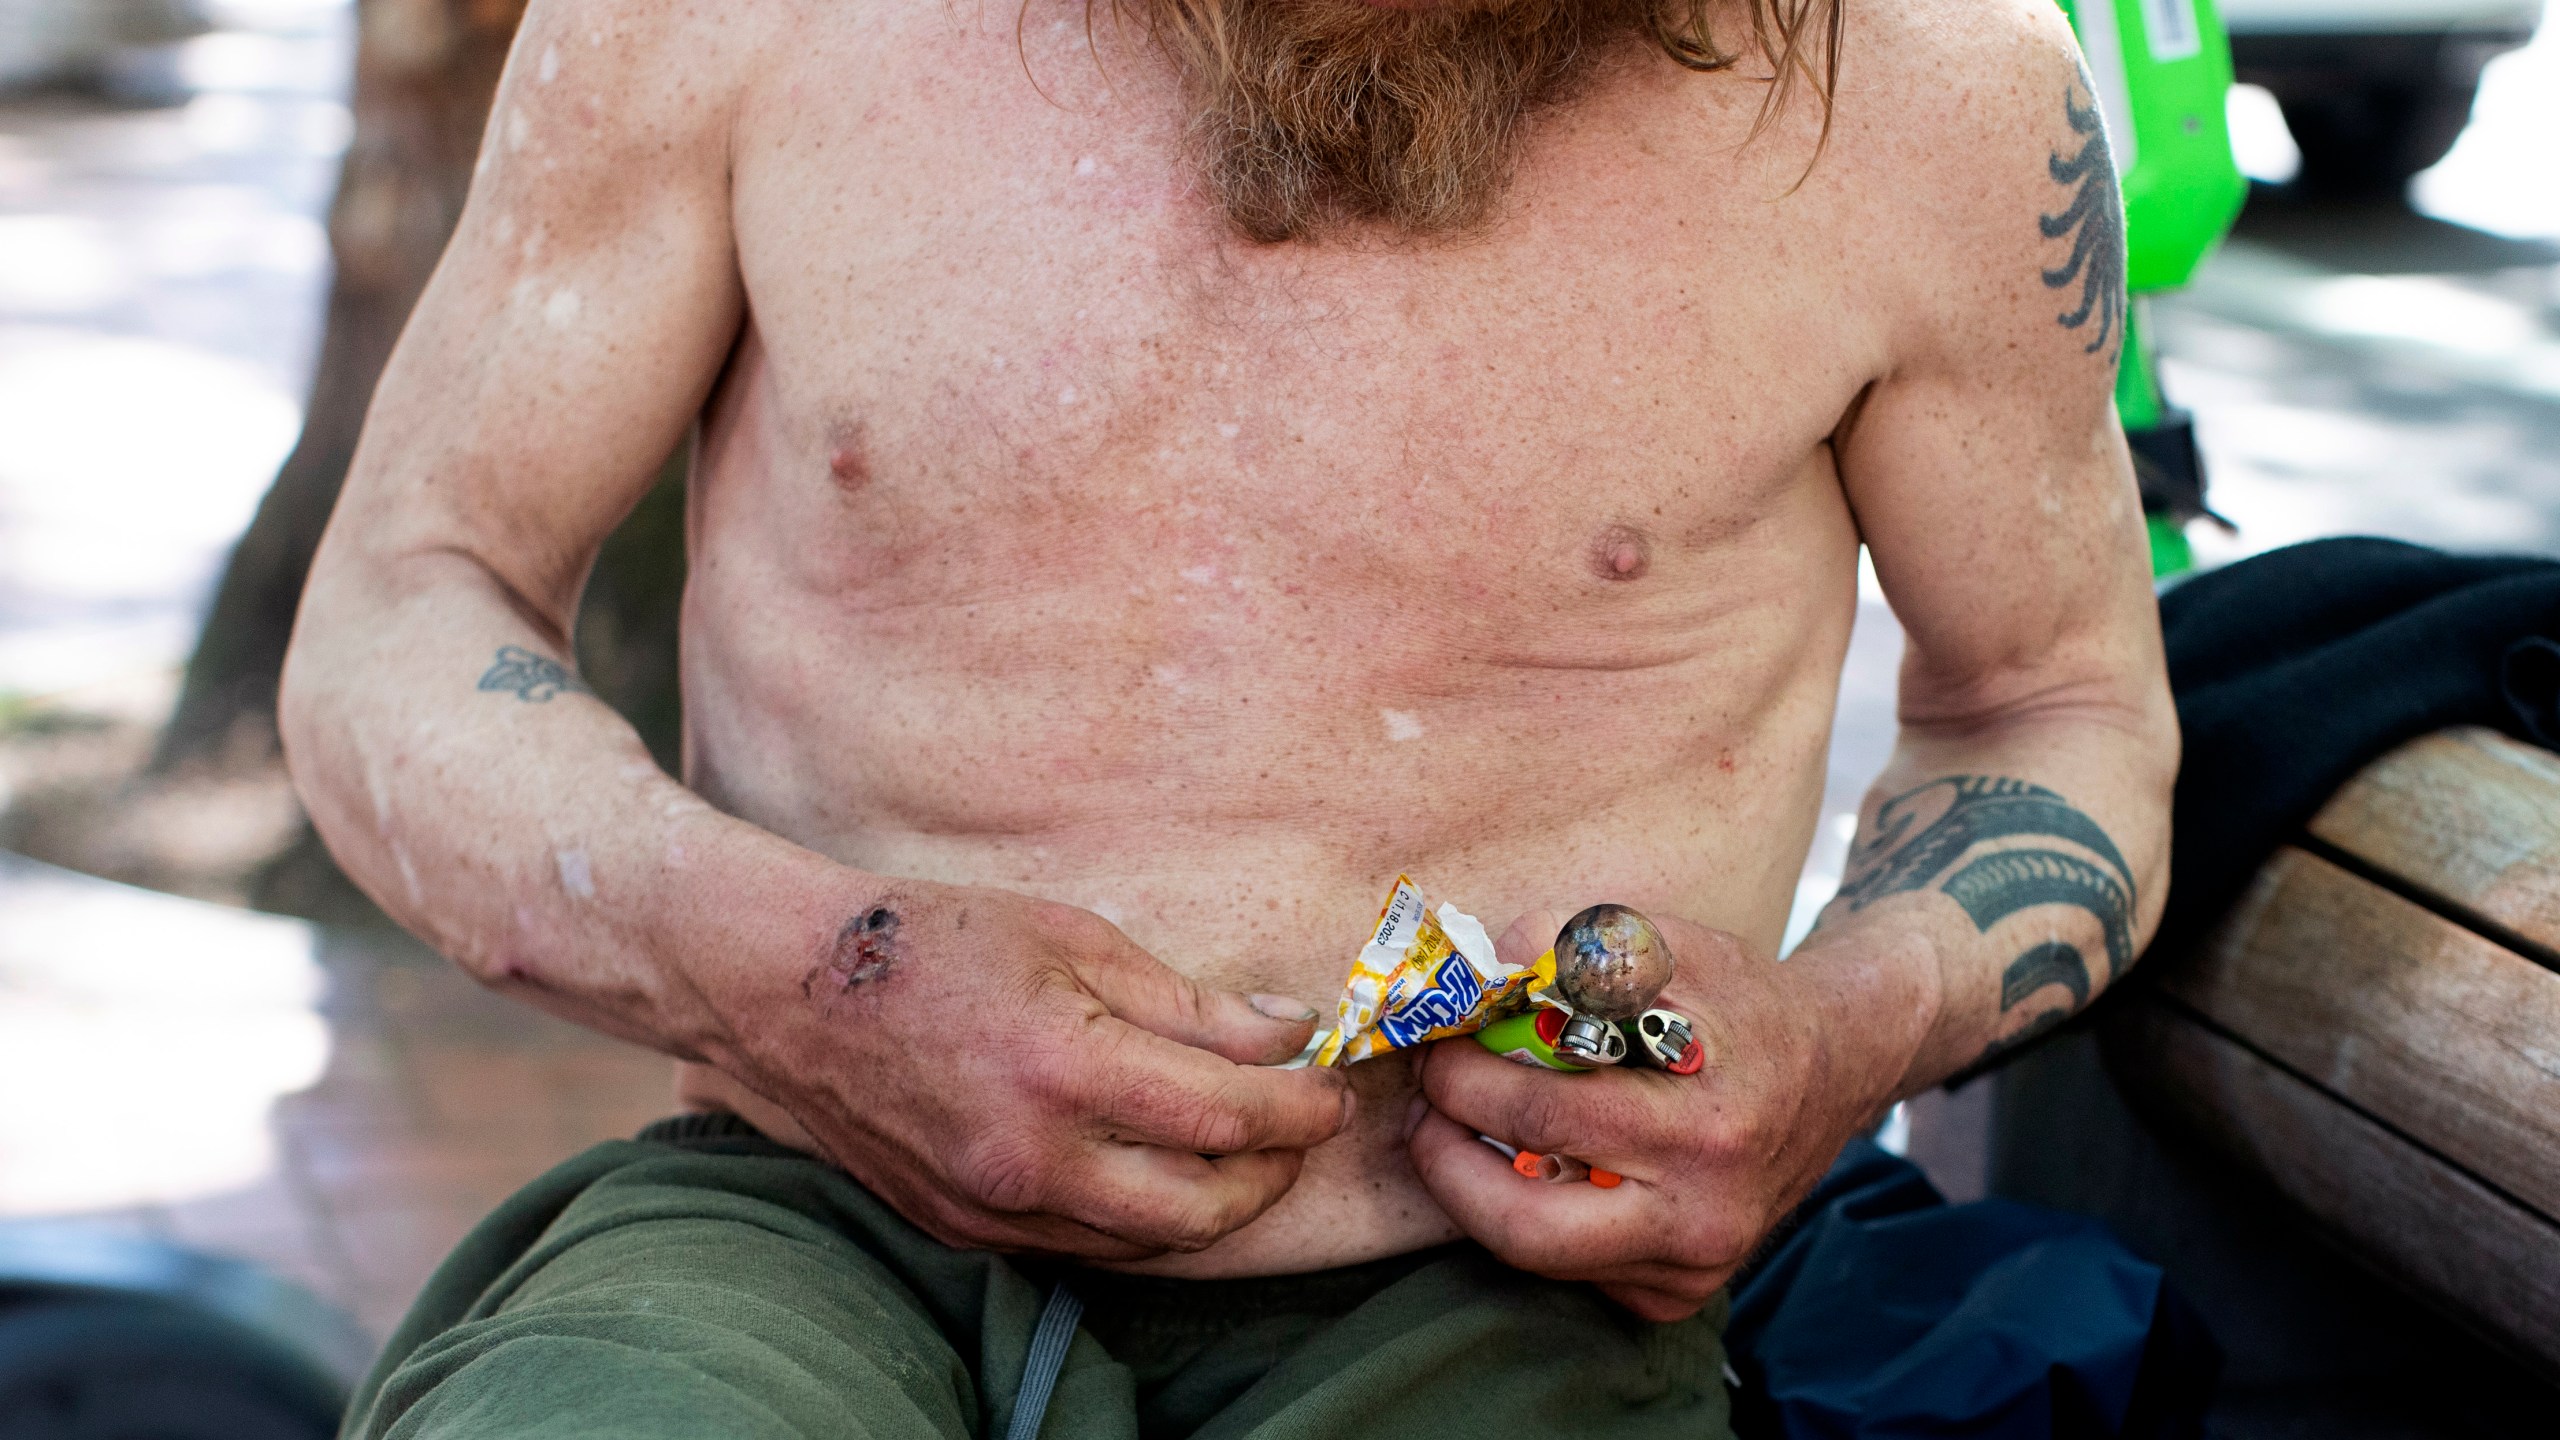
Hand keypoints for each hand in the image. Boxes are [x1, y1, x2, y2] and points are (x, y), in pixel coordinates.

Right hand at [718, 883, 1352, 1260]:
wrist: (792, 988)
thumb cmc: (935, 941)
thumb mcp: (1074, 939)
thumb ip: (1189, 1003)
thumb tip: (1286, 1034)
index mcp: (1064, 1068)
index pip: (1226, 1116)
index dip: (1299, 1107)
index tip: (1331, 1084)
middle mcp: (1031, 1157)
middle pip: (1201, 1208)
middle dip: (1273, 1172)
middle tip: (1300, 1124)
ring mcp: (995, 1206)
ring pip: (1148, 1242)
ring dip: (1215, 1204)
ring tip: (1244, 1148)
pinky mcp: (968, 1229)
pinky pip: (1087, 1243)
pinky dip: (1142, 1216)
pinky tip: (1161, 1167)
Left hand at [1406, 908, 1893, 1319]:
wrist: (1835, 1068)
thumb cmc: (1740, 1001)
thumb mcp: (1668, 945)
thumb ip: (1570, 949)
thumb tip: (1480, 968)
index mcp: (1704, 1127)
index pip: (1546, 1117)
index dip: (1467, 1080)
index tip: (1438, 1048)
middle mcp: (1702, 1214)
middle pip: (1525, 1226)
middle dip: (1446, 1166)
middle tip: (1423, 1112)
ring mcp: (1692, 1267)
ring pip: (1538, 1258)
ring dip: (1473, 1194)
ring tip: (1452, 1130)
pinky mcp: (1678, 1294)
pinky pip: (1573, 1269)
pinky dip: (1531, 1216)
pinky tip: (1525, 1164)